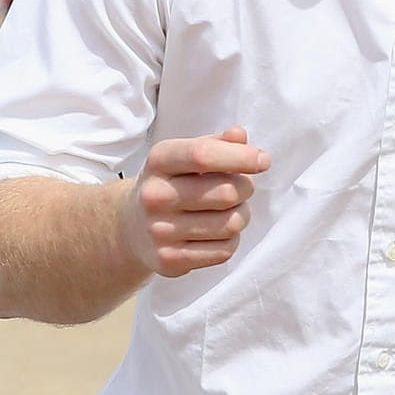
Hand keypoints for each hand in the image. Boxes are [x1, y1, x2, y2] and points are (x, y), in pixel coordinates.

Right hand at [118, 127, 268, 277]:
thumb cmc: (170, 185)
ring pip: (231, 223)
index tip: (263, 160)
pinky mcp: (169, 259)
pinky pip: (224, 250)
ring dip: (240, 216)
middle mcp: (155, 195)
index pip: (203, 154)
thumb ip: (214, 144)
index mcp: (158, 161)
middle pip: (227, 192)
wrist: (130, 227)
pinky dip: (230, 240)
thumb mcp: (183, 158)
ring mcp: (160, 230)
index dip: (241, 157)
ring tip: (228, 211)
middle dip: (245, 188)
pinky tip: (215, 233)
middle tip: (239, 189)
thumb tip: (239, 135)